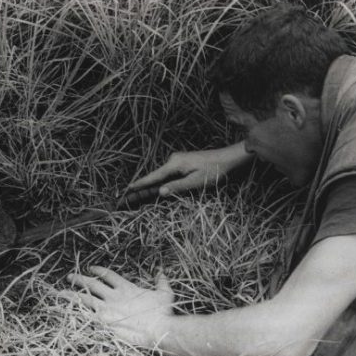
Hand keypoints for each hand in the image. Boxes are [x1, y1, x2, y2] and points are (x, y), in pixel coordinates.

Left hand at [59, 266, 173, 347]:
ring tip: (60, 292)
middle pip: (92, 284)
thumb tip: (161, 271)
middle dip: (79, 279)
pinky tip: (65, 312)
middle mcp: (113, 296)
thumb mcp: (165, 294)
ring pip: (83, 298)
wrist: (159, 330)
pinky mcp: (103, 323)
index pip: (108, 274)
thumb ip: (161, 282)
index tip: (90, 268)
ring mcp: (107, 310)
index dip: (98, 270)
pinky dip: (74, 313)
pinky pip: (85, 316)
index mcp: (126, 287)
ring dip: (71, 294)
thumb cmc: (162, 313)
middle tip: (69, 276)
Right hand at [128, 142, 250, 195]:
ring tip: (142, 194)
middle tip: (131, 196)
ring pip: (162, 175)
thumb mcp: (196, 182)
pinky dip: (163, 181)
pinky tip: (161, 188)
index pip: (153, 177)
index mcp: (174, 164)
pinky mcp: (183, 162)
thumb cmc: (214, 170)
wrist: (228, 159)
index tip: (127, 189)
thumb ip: (177, 188)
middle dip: (145, 186)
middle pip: (155, 176)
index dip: (140, 184)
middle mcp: (173, 159)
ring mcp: (178, 160)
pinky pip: (169, 174)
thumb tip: (160, 193)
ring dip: (155, 185)